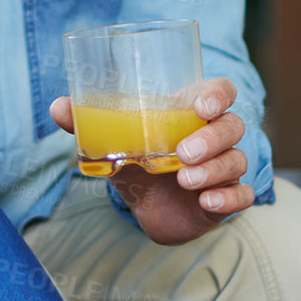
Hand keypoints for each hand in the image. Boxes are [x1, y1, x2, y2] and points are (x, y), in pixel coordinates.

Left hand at [49, 77, 253, 245]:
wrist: (148, 208)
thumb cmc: (137, 161)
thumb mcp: (113, 142)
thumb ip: (87, 123)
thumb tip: (58, 107)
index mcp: (190, 113)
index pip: (220, 92)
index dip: (217, 95)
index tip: (202, 106)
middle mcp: (214, 136)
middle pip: (232, 125)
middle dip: (211, 138)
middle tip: (182, 153)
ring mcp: (224, 166)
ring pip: (236, 159)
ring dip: (213, 169)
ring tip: (184, 179)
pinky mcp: (228, 196)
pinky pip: (242, 195)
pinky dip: (228, 198)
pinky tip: (208, 201)